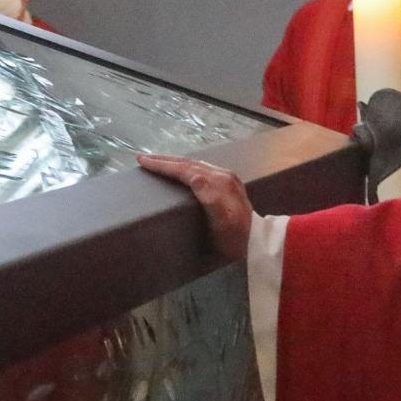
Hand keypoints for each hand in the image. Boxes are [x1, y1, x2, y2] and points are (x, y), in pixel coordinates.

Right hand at [137, 154, 253, 261]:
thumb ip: (210, 198)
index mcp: (217, 183)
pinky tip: (179, 170)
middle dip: (164, 160)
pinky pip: (201, 169)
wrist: (257, 241)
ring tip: (157, 162)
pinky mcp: (229, 183)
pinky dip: (185, 167)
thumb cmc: (235, 237)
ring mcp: (227, 178)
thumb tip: (194, 178)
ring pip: (194, 164)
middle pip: (188, 163)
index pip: (184, 169)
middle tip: (143, 158)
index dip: (163, 165)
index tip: (143, 162)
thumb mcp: (222, 220)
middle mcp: (222, 175)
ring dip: (174, 162)